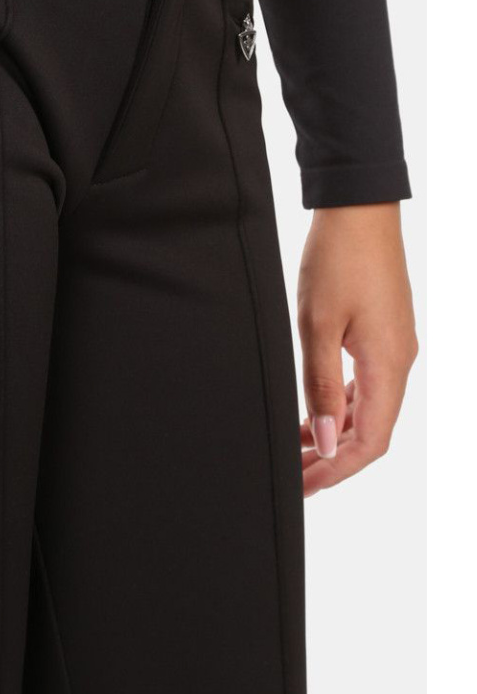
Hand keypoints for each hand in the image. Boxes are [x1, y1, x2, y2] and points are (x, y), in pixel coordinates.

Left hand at [297, 202, 416, 497]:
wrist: (357, 208)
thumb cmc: (337, 258)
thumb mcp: (318, 325)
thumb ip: (322, 386)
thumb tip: (328, 442)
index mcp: (388, 365)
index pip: (371, 441)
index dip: (338, 469)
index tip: (304, 485)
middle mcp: (398, 361)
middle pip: (372, 432)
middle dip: (335, 460)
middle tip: (295, 476)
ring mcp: (393, 347)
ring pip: (369, 409)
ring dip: (335, 434)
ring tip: (297, 450)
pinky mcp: (383, 333)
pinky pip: (366, 384)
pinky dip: (341, 405)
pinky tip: (315, 412)